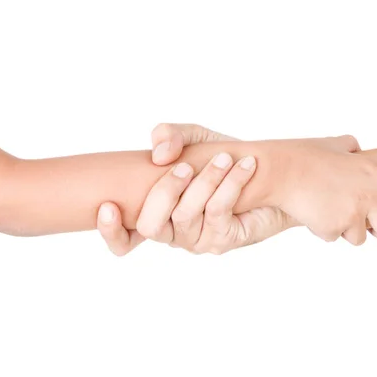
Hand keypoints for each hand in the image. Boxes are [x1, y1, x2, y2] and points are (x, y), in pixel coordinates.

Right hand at [97, 124, 296, 255]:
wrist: (268, 175)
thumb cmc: (222, 158)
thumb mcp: (194, 138)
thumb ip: (170, 136)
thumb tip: (159, 156)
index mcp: (156, 213)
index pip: (123, 239)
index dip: (110, 231)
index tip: (108, 206)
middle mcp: (172, 232)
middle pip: (150, 227)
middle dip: (164, 193)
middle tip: (185, 167)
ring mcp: (197, 240)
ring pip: (186, 216)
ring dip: (204, 182)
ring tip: (224, 158)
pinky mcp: (223, 240)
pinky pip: (218, 212)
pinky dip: (229, 184)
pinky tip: (244, 166)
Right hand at [268, 139, 376, 244]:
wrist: (281, 170)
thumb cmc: (303, 155)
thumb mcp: (334, 144)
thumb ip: (352, 148)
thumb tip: (358, 149)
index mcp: (374, 173)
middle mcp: (370, 194)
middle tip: (363, 225)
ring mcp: (355, 213)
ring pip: (359, 238)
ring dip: (344, 229)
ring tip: (325, 208)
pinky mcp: (337, 227)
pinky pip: (333, 237)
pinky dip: (323, 229)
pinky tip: (312, 212)